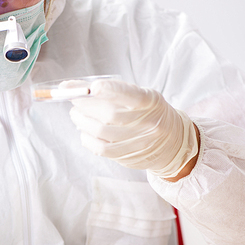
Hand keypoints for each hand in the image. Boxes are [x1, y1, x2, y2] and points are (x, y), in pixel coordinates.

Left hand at [68, 79, 197, 177]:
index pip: (131, 95)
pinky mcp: (129, 157)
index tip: (91, 87)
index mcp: (151, 102)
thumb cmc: (148, 112)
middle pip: (109, 114)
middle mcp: (148, 123)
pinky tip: (84, 131)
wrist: (172, 142)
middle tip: (73, 98)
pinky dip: (86, 138)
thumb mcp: (141, 96)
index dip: (111, 90)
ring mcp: (139, 143)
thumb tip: (76, 88)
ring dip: (81, 120)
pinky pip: (101, 148)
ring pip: (101, 131)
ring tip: (76, 114)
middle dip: (85, 105)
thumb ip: (114, 91)